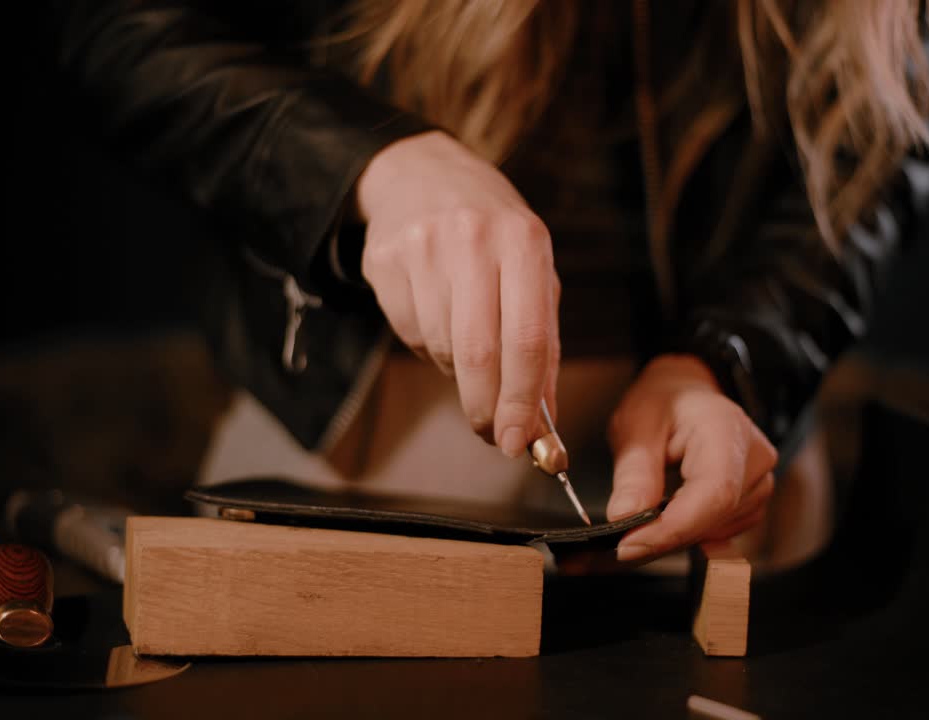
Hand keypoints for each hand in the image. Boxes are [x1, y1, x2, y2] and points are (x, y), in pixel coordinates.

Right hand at [356, 131, 560, 456]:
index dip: (521, 402)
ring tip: (465, 340)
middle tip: (491, 435)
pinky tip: (435, 312)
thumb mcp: (533, 273)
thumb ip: (542, 347)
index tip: (518, 443)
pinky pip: (408, 333)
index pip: (526, 340)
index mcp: (525, 242)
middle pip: (479, 353)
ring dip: (456, 370)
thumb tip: (541, 422)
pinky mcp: (385, 260)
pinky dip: (426, 344)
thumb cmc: (493, 236)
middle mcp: (475, 240)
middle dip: (485, 407)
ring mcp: (424, 248)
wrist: (421, 175)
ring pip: (440, 348)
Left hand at [605, 354, 776, 562]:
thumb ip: (633, 472)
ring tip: (649, 510)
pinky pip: (722, 532)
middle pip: (715, 517)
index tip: (631, 544)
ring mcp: (759, 480)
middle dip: (666, 535)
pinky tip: (671, 516)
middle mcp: (755, 456)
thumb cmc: (663, 402)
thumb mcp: (635, 424)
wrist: (686, 394)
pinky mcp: (752, 500)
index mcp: (727, 428)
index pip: (713, 493)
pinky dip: (691, 532)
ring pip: (717, 530)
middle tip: (624, 536)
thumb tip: (625, 517)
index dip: (673, 527)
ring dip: (677, 533)